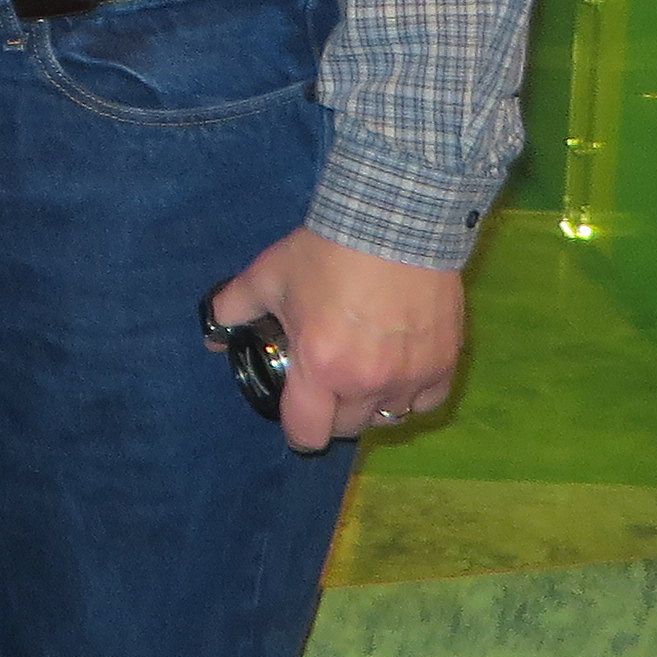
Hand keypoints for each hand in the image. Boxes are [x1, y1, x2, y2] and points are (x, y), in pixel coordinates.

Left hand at [207, 226, 465, 451]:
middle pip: (348, 428)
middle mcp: (367, 383)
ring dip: (374, 402)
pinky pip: (428, 400)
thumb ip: (233, 308)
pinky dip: (414, 392)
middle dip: (334, 412)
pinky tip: (402, 369)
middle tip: (329, 382)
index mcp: (320, 368)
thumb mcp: (268, 277)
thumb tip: (211, 335)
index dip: (297, 429)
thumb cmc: (327, 252)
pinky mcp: (444, 362)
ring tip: (366, 373)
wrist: (394, 222)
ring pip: (390, 416)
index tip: (297, 412)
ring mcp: (410, 376)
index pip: (307, 435)